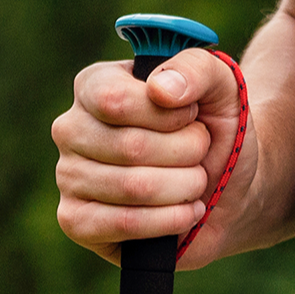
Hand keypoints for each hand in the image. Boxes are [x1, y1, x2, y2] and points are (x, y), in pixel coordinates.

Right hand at [53, 48, 253, 269]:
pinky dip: (169, 220)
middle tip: (202, 150)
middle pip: (131, 146)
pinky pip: (122, 225)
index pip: (115, 100)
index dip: (168, 114)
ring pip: (132, 187)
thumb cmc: (215, 125)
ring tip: (197, 179)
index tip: (193, 114)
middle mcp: (72, 127)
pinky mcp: (76, 221)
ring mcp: (68, 176)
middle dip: (187, 150)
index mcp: (97, 83)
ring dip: (185, 185)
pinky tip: (187, 212)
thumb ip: (196, 68)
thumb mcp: (221, 83)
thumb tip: (160, 88)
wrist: (226, 182)